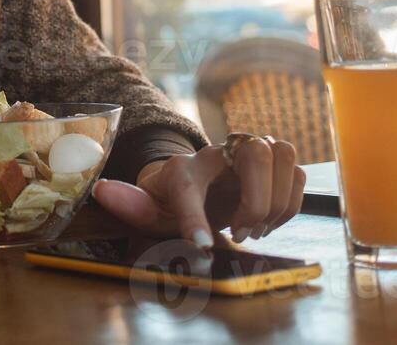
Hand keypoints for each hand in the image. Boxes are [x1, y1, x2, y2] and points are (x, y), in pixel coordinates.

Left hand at [91, 135, 304, 248]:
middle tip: (239, 232)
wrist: (190, 184)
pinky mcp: (272, 164)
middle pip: (255, 151)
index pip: (189, 184)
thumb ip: (129, 204)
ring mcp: (249, 153)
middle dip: (256, 199)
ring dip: (277, 199)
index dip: (196, 217)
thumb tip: (100, 191)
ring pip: (283, 153)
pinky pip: (296, 172)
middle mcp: (220, 152)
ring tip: (254, 228)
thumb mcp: (149, 207)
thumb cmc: (171, 198)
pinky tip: (267, 222)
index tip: (204, 246)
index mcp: (183, 167)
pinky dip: (290, 203)